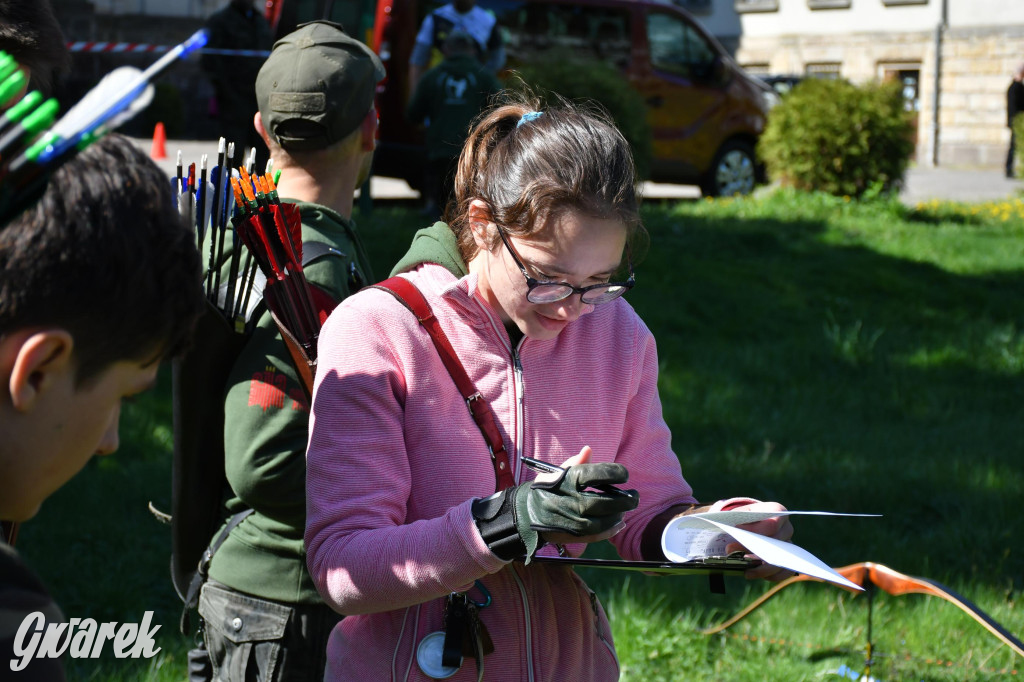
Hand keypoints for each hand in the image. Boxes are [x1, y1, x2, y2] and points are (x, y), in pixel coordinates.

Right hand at [471, 446, 638, 561]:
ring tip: (626, 510)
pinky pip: (596, 534)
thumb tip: (589, 449)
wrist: (526, 512)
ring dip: (619, 515)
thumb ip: (575, 462)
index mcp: (568, 479)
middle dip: (625, 499)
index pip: (598, 474)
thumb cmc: (546, 488)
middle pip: (605, 500)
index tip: (624, 474)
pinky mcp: (572, 534)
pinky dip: (610, 530)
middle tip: (634, 496)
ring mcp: (572, 519)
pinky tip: (619, 523)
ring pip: (604, 520)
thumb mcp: (557, 471)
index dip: (616, 473)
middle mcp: (571, 499)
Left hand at [718, 500, 794, 581]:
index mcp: (777, 511)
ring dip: (762, 567)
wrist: (749, 523)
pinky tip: (753, 574)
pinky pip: (785, 571)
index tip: (736, 532)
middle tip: (730, 550)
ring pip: (782, 559)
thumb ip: (737, 519)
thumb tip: (733, 530)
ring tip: (745, 570)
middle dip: (752, 548)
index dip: (754, 530)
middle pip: (776, 543)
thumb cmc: (744, 517)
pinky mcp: (787, 560)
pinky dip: (771, 576)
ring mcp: (789, 546)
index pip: (772, 524)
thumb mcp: (740, 512)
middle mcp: (786, 528)